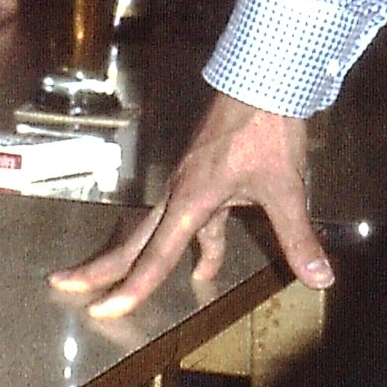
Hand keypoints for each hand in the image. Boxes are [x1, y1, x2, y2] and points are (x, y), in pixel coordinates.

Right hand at [48, 92, 330, 313]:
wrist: (266, 76)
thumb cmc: (268, 129)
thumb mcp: (285, 188)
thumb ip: (299, 237)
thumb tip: (320, 280)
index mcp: (191, 199)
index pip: (155, 257)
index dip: (130, 289)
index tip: (101, 310)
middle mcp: (180, 191)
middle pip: (135, 240)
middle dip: (103, 267)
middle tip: (65, 285)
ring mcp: (190, 180)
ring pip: (158, 227)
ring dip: (144, 256)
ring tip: (130, 287)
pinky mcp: (205, 172)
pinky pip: (190, 216)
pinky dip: (196, 240)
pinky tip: (208, 260)